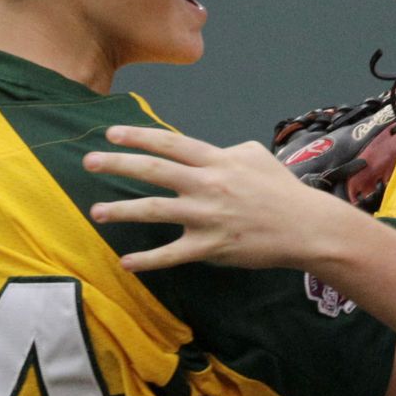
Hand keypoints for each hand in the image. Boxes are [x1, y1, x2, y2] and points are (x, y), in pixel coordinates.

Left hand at [85, 126, 356, 271]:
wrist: (306, 228)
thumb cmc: (283, 191)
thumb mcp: (257, 156)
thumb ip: (226, 150)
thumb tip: (208, 151)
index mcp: (217, 161)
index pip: (170, 143)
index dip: (138, 136)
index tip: (111, 133)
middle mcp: (208, 185)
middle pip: (154, 171)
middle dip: (117, 164)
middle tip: (88, 162)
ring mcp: (207, 217)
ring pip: (155, 210)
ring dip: (122, 210)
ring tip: (97, 212)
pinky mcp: (211, 248)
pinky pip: (172, 255)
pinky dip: (147, 260)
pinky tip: (126, 262)